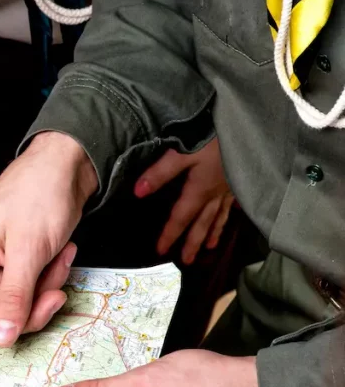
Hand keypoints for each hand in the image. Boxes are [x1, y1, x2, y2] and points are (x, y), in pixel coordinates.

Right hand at [0, 132, 96, 376]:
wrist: (64, 167)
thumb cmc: (38, 194)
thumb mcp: (28, 247)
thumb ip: (14, 295)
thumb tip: (0, 339)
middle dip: (24, 313)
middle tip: (53, 290)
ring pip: (12, 315)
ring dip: (42, 295)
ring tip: (59, 260)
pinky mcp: (13, 272)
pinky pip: (27, 299)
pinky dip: (49, 284)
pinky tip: (61, 257)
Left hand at [134, 139, 233, 264]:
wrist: (249, 125)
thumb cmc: (213, 137)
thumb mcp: (182, 153)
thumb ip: (160, 173)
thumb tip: (137, 193)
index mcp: (200, 190)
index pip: (181, 218)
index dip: (170, 234)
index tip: (161, 251)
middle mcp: (217, 194)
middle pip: (203, 223)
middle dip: (194, 243)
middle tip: (188, 261)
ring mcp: (232, 188)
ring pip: (221, 215)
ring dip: (214, 232)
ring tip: (211, 247)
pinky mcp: (243, 178)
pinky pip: (237, 201)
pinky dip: (233, 212)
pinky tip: (235, 214)